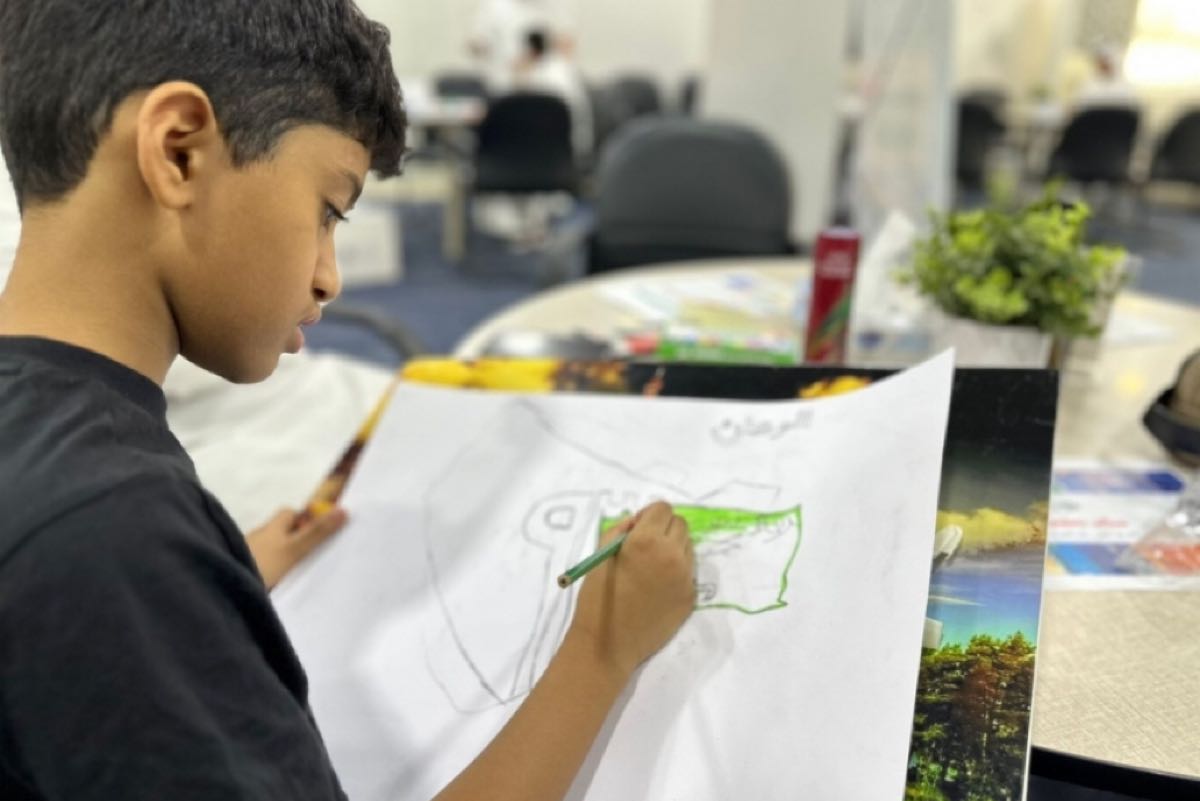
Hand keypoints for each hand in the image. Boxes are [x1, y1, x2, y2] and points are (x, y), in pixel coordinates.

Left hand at [245, 506, 347, 589]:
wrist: (222, 590)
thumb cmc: (261, 565)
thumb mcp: (293, 550)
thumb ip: (317, 533)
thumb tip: (344, 510)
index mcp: (271, 527)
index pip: (289, 513)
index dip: (305, 518)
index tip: (319, 532)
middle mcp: (258, 537)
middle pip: (279, 532)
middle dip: (293, 539)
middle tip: (310, 555)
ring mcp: (246, 554)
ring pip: (269, 550)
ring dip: (280, 557)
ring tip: (296, 574)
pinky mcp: (241, 571)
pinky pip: (260, 566)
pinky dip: (269, 571)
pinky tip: (276, 585)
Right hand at [564, 501, 695, 681]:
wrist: (608, 645)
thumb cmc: (597, 598)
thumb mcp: (600, 556)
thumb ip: (619, 530)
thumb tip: (636, 522)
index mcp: (647, 541)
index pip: (663, 508)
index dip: (649, 515)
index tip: (637, 530)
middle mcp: (672, 554)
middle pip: (680, 524)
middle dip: (664, 529)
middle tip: (645, 548)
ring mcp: (685, 577)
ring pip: (688, 547)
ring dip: (673, 549)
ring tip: (651, 569)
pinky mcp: (691, 597)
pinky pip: (689, 572)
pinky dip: (676, 572)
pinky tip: (657, 588)